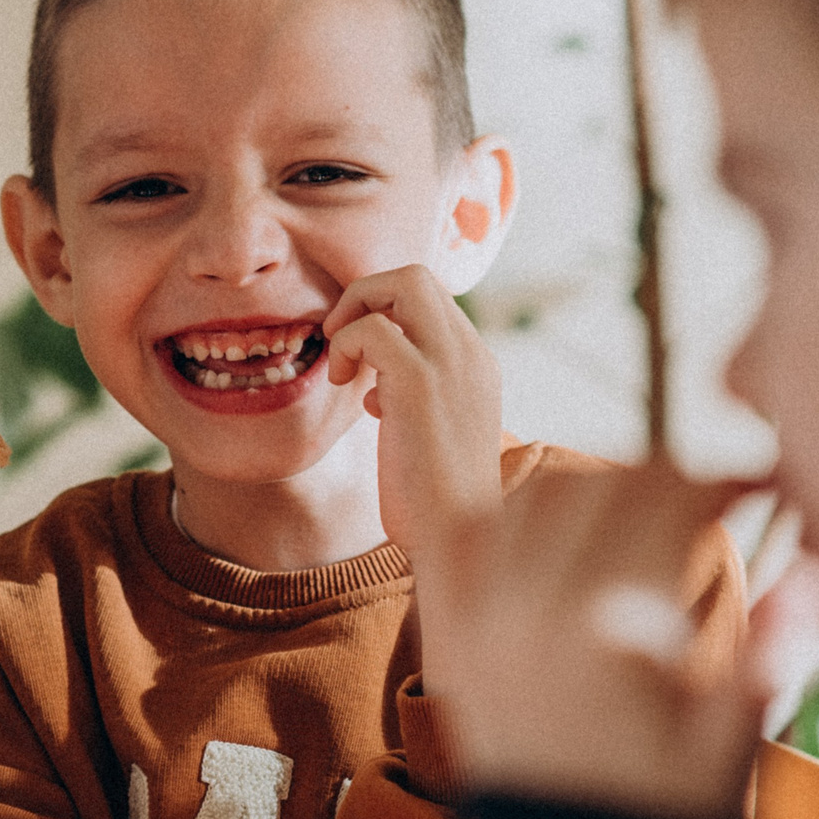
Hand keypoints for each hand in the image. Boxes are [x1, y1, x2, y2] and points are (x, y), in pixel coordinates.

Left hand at [321, 266, 501, 692]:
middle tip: (342, 343)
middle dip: (365, 294)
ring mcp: (452, 365)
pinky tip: (347, 391)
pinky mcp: (422, 386)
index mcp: (476, 364)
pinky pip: (373, 330)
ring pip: (401, 283)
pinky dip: (347, 348)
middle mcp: (471, 354)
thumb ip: (412, 399)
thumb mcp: (427, 436)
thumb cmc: (436, 504)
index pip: (429, 297)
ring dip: (355, 314)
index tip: (362, 358)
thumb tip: (375, 387)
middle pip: (417, 274)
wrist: (460, 544)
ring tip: (342, 368)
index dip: (384, 311)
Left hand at [416, 459, 797, 818]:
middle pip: (603, 485)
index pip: (668, 504)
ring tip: (649, 510)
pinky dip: (511, 513)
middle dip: (670, 477)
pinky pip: (465, 535)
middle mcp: (526, 609)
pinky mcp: (452, 636)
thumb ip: (772, 653)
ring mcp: (478, 618)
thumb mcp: (731, 743)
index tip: (766, 481)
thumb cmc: (666, 811)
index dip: (727, 480)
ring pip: (534, 494)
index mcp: (604, 629)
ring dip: (597, 484)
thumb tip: (816, 573)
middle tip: (715, 496)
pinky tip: (562, 530)